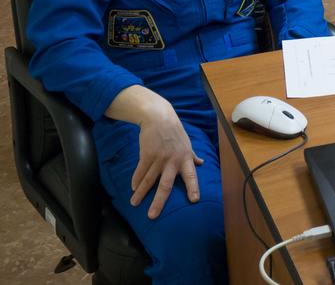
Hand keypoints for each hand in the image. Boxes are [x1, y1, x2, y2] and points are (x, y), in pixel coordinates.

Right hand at [105, 86, 202, 218]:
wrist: (159, 117)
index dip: (193, 188)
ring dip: (140, 193)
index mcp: (185, 159)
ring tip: (134, 204)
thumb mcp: (187, 143)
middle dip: (158, 201)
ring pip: (148, 180)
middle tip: (152, 215)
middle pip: (165, 185)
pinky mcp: (146, 154)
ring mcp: (159, 158)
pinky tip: (133, 188)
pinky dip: (136, 180)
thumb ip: (192, 155)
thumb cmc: (175, 132)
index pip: (191, 176)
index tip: (194, 200)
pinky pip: (140, 171)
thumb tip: (201, 163)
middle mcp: (172, 161)